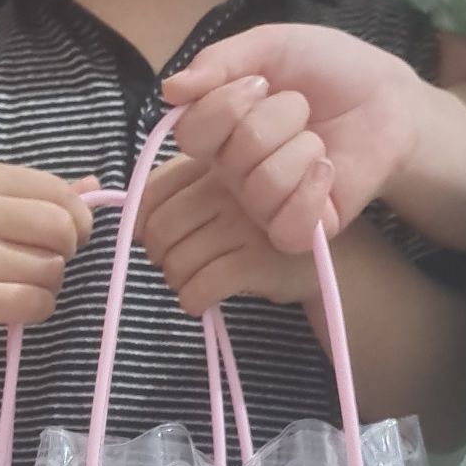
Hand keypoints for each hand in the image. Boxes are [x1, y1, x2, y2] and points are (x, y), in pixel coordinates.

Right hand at [0, 164, 94, 339]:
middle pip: (62, 230)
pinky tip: (18, 306)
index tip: (63, 236)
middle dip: (66, 251)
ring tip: (22, 283)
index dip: (77, 219)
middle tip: (44, 262)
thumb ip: (36, 194)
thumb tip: (93, 184)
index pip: (60, 193)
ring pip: (52, 269)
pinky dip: (39, 308)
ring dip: (50, 283)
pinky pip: (37, 303)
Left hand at [139, 154, 318, 314]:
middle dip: (158, 256)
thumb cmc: (266, 228)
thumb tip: (134, 228)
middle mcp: (232, 186)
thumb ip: (186, 195)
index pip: (154, 191)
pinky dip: (193, 300)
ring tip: (189, 284)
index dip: (142, 222)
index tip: (149, 239)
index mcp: (218, 163)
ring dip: (175, 282)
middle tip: (172, 266)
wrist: (331, 259)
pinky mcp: (259, 259)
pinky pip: (204, 285)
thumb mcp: (230, 196)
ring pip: (179, 260)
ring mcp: (247, 222)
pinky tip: (200, 302)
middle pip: (162, 229)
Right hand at [164, 26, 421, 252]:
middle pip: (232, 158)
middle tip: (301, 107)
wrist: (387, 98)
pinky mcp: (297, 232)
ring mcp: (261, 208)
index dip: (224, 106)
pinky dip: (313, 188)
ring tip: (319, 139)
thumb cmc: (327, 71)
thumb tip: (169, 90)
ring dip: (303, 147)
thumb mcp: (271, 46)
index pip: (189, 134)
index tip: (260, 82)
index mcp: (217, 134)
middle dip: (279, 118)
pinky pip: (285, 223)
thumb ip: (219, 61)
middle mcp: (231, 176)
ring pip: (262, 186)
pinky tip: (328, 170)